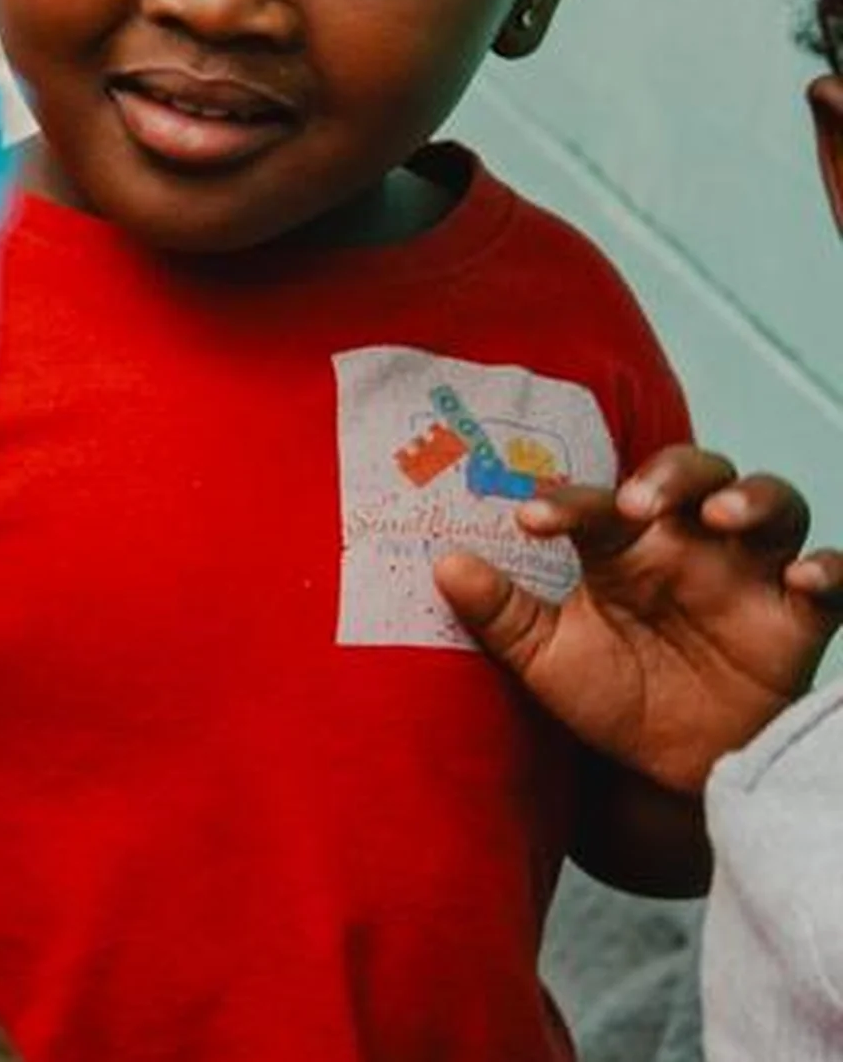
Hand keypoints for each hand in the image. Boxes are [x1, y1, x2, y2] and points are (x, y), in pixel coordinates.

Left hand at [438, 446, 842, 793]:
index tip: (530, 519)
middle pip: (699, 474)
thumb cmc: (610, 697)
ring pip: (773, 503)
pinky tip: (803, 579)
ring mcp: (750, 576)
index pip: (600, 504)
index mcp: (626, 547)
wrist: (667, 771)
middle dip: (673, 474)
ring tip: (721, 516)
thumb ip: (500, 613)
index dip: (568, 502)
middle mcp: (691, 546)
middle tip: (639, 502)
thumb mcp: (546, 660)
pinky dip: (828, 569)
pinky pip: (834, 579)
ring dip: (752, 498)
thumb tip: (442, 565)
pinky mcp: (800, 618)